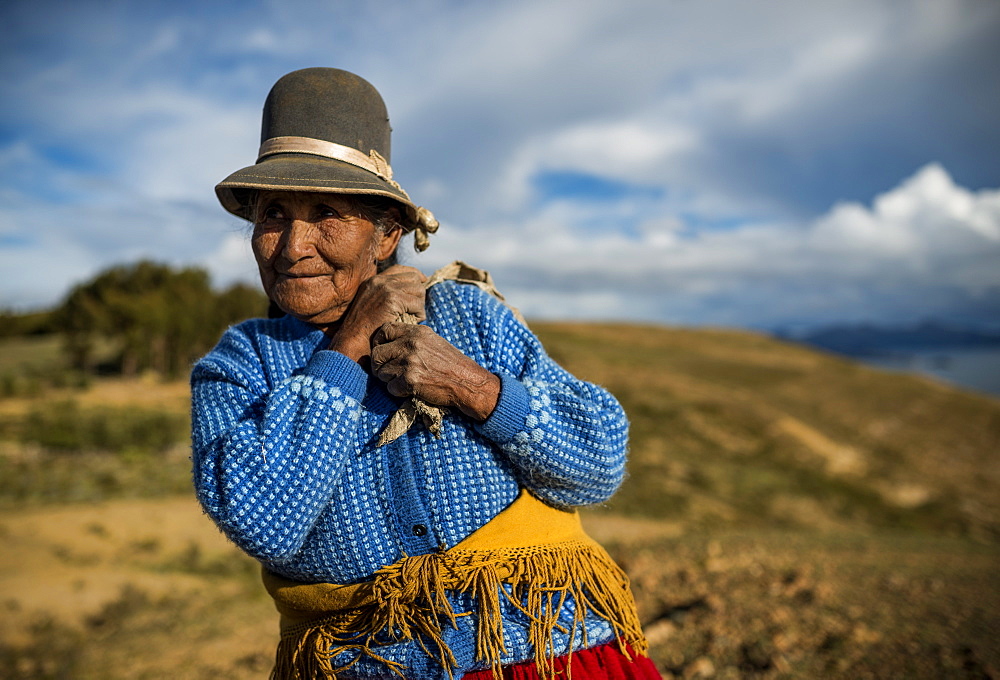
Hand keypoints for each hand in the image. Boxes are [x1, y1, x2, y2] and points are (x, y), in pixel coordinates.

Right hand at [328, 266, 425, 361]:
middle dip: (419, 293)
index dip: (415, 276)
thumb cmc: (364, 329)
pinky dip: (419, 314)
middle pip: (414, 277)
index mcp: (374, 280)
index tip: (423, 283)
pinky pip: (418, 304)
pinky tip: (412, 322)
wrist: (353, 340)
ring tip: (413, 317)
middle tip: (415, 310)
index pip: (401, 269)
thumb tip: (412, 289)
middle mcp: (380, 280)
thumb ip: (386, 294)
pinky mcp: (393, 299)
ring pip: (419, 290)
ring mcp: (386, 288)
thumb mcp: (372, 304)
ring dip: (420, 305)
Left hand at [370, 323, 500, 420]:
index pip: (384, 330)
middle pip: (377, 353)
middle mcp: (411, 344)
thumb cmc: (451, 364)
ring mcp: (409, 362)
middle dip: (379, 365)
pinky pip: (391, 388)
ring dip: (389, 380)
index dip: (379, 342)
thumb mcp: (433, 342)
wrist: (467, 382)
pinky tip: (411, 389)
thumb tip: (389, 344)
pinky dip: (398, 392)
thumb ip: (412, 339)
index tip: (382, 351)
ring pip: (381, 372)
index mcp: (416, 332)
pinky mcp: (410, 380)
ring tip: (404, 381)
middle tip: (387, 372)